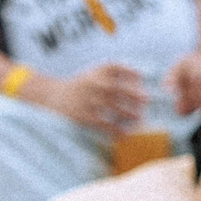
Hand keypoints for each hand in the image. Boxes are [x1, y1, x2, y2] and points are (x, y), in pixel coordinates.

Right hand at [30, 62, 148, 135]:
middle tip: (146, 101)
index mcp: (95, 71)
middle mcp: (90, 83)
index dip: (130, 71)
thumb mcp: (94, 74)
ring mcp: (86, 99)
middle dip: (134, 94)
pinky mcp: (83, 116)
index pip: (115, 67)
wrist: (53, 98)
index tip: (141, 78)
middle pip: (117, 88)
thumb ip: (115, 74)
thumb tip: (142, 79)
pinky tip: (124, 133)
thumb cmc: (82, 87)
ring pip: (112, 106)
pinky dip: (116, 129)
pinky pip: (103, 123)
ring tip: (139, 119)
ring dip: (129, 113)